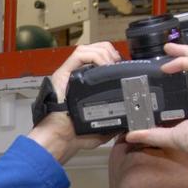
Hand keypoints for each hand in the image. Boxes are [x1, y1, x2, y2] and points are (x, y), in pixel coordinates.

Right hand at [29, 42, 121, 164]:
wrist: (60, 138)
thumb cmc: (74, 135)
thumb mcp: (100, 126)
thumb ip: (113, 122)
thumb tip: (127, 121)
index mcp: (83, 84)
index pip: (98, 60)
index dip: (112, 58)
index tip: (123, 68)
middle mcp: (74, 76)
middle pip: (93, 49)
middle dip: (110, 53)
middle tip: (119, 66)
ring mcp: (67, 74)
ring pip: (87, 48)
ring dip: (104, 53)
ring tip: (112, 66)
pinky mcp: (62, 74)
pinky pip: (79, 55)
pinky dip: (95, 56)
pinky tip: (104, 66)